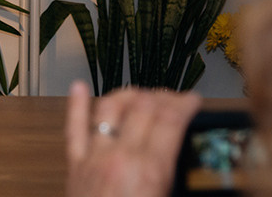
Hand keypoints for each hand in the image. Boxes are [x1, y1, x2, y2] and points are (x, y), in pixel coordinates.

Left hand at [63, 82, 198, 196]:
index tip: (194, 100)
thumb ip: (181, 184)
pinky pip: (74, 129)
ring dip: (129, 95)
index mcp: (149, 172)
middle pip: (144, 108)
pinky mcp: (75, 168)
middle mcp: (120, 158)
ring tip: (142, 93)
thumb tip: (197, 180)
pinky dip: (76, 105)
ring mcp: (94, 159)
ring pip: (110, 108)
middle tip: (175, 99)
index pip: (170, 120)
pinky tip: (78, 87)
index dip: (185, 104)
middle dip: (163, 96)